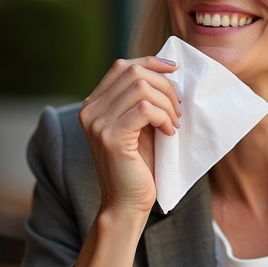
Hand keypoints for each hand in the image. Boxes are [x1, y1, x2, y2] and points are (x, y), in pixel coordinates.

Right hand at [79, 57, 180, 217]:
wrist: (126, 203)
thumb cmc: (138, 166)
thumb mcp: (139, 125)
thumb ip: (141, 100)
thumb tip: (166, 71)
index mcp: (93, 104)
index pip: (122, 66)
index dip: (151, 63)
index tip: (174, 70)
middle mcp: (89, 110)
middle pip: (133, 73)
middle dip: (164, 86)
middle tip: (177, 110)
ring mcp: (97, 123)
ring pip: (141, 88)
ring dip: (167, 104)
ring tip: (173, 124)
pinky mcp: (110, 137)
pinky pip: (145, 109)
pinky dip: (163, 117)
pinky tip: (169, 133)